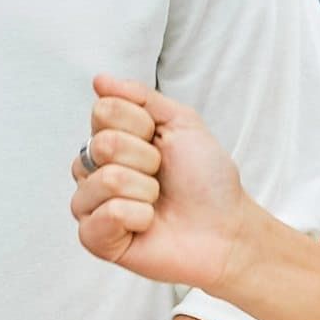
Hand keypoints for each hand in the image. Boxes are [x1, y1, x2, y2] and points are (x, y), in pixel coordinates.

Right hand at [69, 76, 255, 293]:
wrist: (227, 228)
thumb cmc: (205, 178)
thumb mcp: (181, 122)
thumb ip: (140, 97)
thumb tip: (99, 80)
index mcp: (110, 138)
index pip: (103, 111)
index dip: (140, 125)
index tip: (162, 143)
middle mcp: (94, 169)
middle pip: (102, 144)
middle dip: (146, 159)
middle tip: (161, 176)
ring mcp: (92, 204)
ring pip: (105, 180)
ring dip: (144, 190)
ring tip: (156, 202)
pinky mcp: (96, 239)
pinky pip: (106, 216)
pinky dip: (137, 217)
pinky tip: (147, 224)